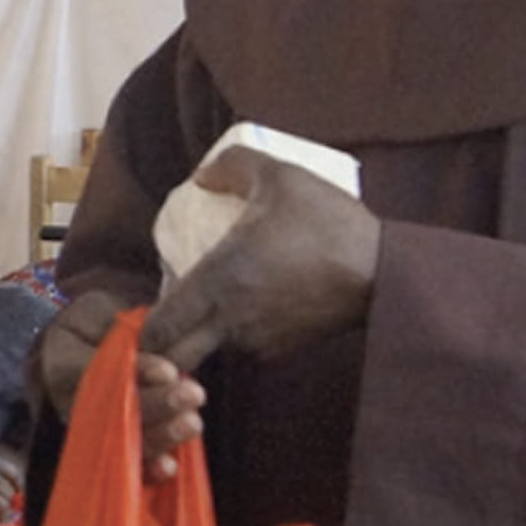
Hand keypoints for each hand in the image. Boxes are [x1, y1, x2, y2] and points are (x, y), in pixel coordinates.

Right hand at [37, 290, 205, 482]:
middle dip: (156, 405)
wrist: (81, 349)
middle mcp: (72, 403)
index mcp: (65, 364)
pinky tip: (169, 467)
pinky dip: (147, 468)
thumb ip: (125, 330)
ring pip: (120, 441)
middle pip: (112, 412)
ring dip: (160, 436)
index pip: (102, 372)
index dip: (138, 373)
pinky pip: (124, 464)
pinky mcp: (107, 446)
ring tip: (192, 423)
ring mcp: (89, 428)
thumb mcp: (100, 315)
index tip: (169, 370)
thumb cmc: (96, 328)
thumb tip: (160, 343)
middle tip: (193, 395)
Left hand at [142, 146, 378, 371]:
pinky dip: (230, 339)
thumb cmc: (330, 224)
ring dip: (195, 341)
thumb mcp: (281, 177)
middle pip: (172, 357)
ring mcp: (255, 342)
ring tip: (197, 314)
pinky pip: (241, 350)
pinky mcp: (281, 350)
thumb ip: (233, 167)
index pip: (157, 328)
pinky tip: (240, 312)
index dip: (138, 331)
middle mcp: (229, 321)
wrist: (388, 273)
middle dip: (157, 352)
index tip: (136, 316)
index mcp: (217, 283)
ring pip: (206, 353)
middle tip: (156, 328)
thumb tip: (201, 176)